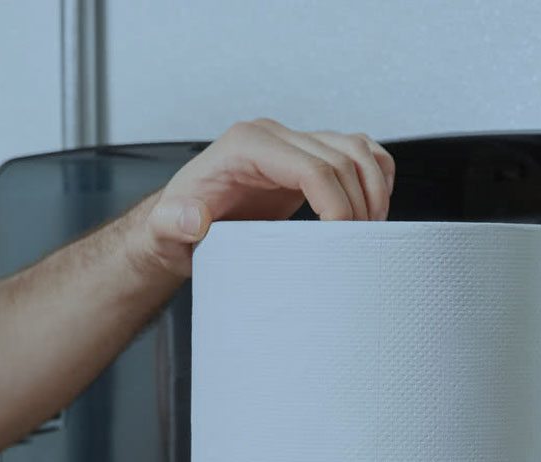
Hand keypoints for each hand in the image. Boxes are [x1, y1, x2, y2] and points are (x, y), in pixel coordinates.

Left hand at [127, 118, 395, 277]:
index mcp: (246, 146)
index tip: (342, 239)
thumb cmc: (177, 230)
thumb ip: (174, 223)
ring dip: (375, 188)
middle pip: (341, 158)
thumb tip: (196, 218)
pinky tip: (373, 209)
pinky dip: (375, 175)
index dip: (337, 203)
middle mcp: (273, 137)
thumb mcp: (165, 231)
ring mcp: (293, 144)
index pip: (311, 166)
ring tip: (372, 230)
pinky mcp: (307, 158)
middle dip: (360, 204)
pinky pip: (356, 153)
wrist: (180, 227)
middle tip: (361, 246)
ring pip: (356, 148)